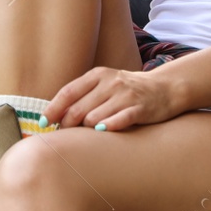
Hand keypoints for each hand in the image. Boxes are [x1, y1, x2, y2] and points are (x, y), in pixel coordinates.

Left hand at [45, 66, 182, 131]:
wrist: (166, 88)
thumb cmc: (129, 90)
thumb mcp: (106, 84)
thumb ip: (84, 95)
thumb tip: (55, 115)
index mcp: (98, 75)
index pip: (68, 92)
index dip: (53, 109)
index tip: (44, 123)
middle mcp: (110, 83)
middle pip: (78, 109)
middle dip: (67, 126)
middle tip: (65, 135)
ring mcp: (125, 95)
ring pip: (94, 118)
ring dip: (87, 131)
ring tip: (88, 135)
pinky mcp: (139, 108)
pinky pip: (119, 120)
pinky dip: (107, 127)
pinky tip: (102, 132)